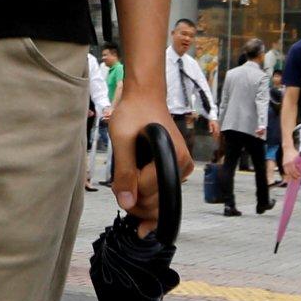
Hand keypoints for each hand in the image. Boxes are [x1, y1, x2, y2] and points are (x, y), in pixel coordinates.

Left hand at [105, 90, 188, 232]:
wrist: (145, 98)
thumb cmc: (134, 112)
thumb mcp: (122, 140)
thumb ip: (124, 173)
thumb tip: (126, 203)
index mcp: (174, 157)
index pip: (146, 190)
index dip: (127, 187)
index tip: (117, 177)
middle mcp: (183, 165)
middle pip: (156, 201)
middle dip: (133, 196)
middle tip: (120, 180)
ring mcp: (182, 169)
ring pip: (159, 201)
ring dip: (139, 196)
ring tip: (128, 178)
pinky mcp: (177, 170)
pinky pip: (162, 192)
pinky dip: (147, 194)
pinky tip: (137, 183)